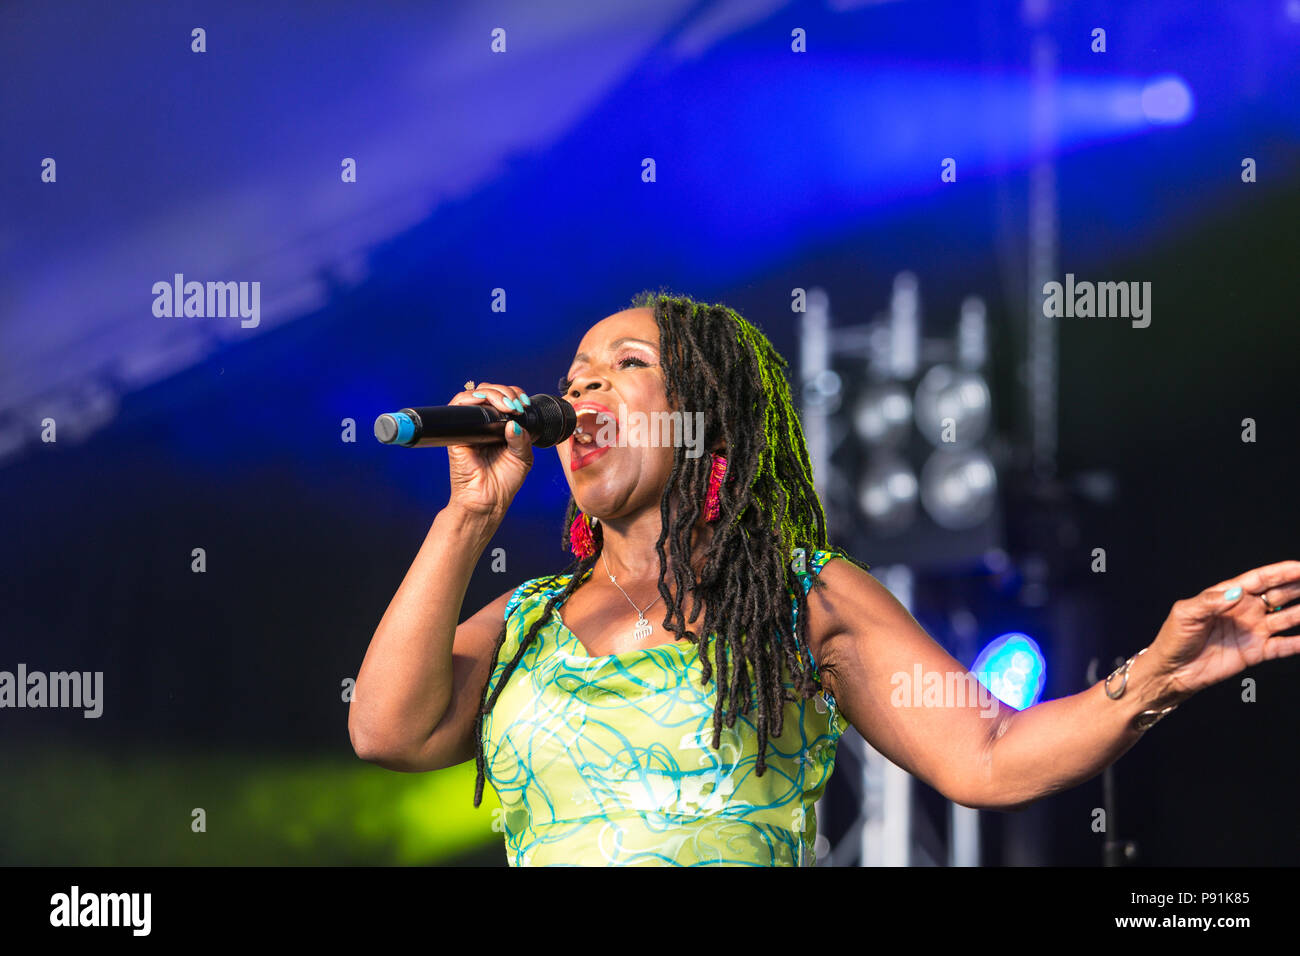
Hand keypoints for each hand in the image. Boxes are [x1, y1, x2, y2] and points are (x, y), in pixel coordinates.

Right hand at [445, 383, 533, 520]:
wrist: (488, 500)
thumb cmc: (504, 482)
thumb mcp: (523, 457)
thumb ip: (522, 438)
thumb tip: (514, 422)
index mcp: (499, 426)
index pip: (504, 398)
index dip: (514, 394)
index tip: (524, 404)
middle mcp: (483, 423)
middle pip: (489, 391)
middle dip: (505, 392)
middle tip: (516, 406)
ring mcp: (469, 426)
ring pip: (474, 394)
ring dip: (492, 393)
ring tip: (507, 406)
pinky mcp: (456, 432)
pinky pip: (458, 406)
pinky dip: (471, 399)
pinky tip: (487, 404)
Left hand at [1147, 559, 1299, 695]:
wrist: (1172, 671)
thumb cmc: (1174, 638)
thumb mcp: (1186, 614)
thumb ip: (1210, 602)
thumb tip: (1237, 592)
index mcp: (1228, 596)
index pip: (1261, 579)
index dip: (1283, 572)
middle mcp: (1246, 611)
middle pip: (1280, 594)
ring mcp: (1253, 631)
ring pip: (1288, 618)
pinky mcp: (1257, 652)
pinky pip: (1285, 646)